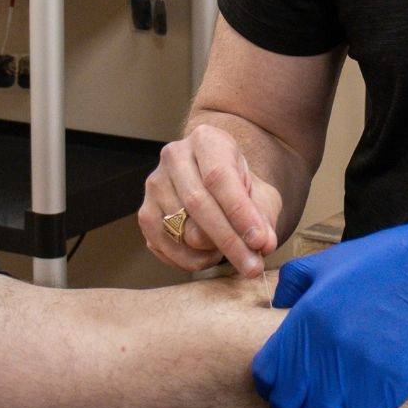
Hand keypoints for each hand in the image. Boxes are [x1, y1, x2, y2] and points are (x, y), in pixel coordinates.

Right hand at [138, 123, 279, 275]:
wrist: (214, 180)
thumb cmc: (239, 186)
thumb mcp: (260, 192)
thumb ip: (263, 216)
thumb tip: (263, 244)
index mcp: (206, 140)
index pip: (219, 177)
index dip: (239, 212)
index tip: (259, 242)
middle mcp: (174, 157)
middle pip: (198, 203)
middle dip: (229, 241)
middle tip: (253, 267)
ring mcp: (155, 185)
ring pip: (182, 229)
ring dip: (211, 250)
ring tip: (232, 251)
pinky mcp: (144, 212)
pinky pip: (164, 246)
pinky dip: (190, 260)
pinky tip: (209, 256)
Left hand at [251, 207, 407, 407]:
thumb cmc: (394, 260)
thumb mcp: (334, 259)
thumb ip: (297, 281)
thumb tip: (278, 304)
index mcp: (305, 317)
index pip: (266, 374)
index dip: (273, 383)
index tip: (287, 383)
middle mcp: (322, 350)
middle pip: (287, 405)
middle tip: (310, 401)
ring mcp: (352, 374)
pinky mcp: (384, 391)